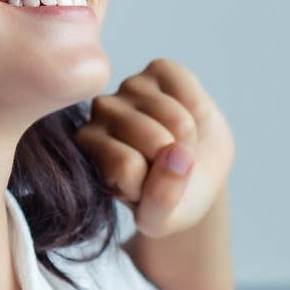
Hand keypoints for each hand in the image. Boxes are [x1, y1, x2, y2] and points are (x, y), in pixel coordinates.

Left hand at [75, 58, 234, 238]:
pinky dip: (200, 112)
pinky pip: (190, 92)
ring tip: (180, 144)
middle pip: (154, 141)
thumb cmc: (170, 197)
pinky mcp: (159, 69)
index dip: (154, 186)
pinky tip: (190, 119)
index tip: (151, 188)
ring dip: (190, 139)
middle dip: (176, 161)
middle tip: (170, 164)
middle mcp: (100, 114)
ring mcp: (128, 87)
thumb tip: (177, 154)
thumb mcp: (163, 220)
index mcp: (89, 152)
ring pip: (176, 119)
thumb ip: (161, 201)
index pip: (129, 169)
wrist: (195, 170)